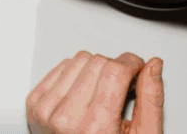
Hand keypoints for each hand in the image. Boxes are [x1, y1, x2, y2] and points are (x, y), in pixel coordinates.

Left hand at [27, 52, 163, 133]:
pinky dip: (75, 73)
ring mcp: (46, 110)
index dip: (131, 63)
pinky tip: (85, 92)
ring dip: (94, 69)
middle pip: (96, 63)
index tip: (137, 67)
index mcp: (95, 130)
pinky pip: (59, 67)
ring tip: (103, 92)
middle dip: (114, 69)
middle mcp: (65, 119)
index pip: (114, 72)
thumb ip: (151, 100)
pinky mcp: (33, 103)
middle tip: (122, 87)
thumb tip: (153, 66)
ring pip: (76, 60)